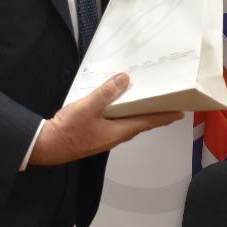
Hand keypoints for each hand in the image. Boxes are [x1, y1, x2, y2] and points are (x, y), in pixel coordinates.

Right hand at [29, 73, 180, 165]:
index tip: (180, 112)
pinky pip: (116, 122)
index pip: (149, 122)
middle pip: (142, 123)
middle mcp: (116, 136)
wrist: (47, 147)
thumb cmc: (68, 130)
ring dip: (140, 113)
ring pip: (129, 123)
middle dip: (156, 114)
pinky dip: (123, 113)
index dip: (165, 116)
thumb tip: (125, 79)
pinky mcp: (96, 134)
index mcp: (120, 131)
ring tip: (147, 101)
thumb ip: (107, 93)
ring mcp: (106, 137)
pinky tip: (118, 105)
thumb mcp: (88, 107)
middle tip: (168, 104)